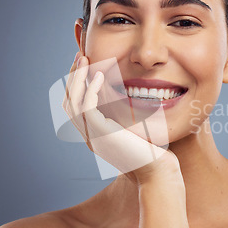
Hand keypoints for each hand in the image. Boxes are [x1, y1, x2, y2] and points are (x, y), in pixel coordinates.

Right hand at [61, 53, 179, 184]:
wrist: (158, 171)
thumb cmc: (153, 152)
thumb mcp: (135, 130)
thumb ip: (126, 117)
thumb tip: (131, 97)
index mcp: (94, 135)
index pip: (74, 106)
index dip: (77, 84)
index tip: (86, 64)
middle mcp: (89, 137)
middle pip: (69, 102)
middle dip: (73, 76)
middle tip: (81, 55)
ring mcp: (92, 137)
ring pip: (73, 102)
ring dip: (77, 78)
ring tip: (85, 58)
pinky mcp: (101, 134)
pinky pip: (87, 107)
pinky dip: (90, 89)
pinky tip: (99, 75)